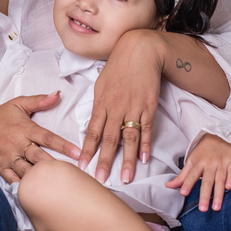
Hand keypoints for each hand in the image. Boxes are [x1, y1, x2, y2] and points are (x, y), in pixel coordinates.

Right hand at [0, 92, 79, 183]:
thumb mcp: (17, 104)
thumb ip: (39, 100)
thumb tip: (58, 94)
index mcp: (24, 128)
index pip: (48, 137)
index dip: (64, 146)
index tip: (78, 153)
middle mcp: (17, 144)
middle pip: (40, 158)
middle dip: (55, 166)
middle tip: (72, 174)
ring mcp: (8, 158)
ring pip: (28, 172)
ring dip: (42, 179)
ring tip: (59, 187)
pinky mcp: (1, 169)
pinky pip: (15, 181)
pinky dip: (25, 187)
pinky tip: (37, 195)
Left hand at [81, 29, 162, 183]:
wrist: (140, 50)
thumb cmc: (118, 67)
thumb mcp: (101, 85)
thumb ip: (98, 106)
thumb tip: (93, 124)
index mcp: (101, 103)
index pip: (92, 132)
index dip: (87, 150)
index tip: (81, 166)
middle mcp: (116, 108)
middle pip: (109, 139)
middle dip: (104, 161)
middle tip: (101, 179)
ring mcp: (133, 108)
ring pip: (129, 138)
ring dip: (128, 159)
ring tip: (126, 177)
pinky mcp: (149, 107)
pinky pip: (147, 129)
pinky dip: (146, 144)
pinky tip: (144, 159)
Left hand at [165, 134, 230, 211]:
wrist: (221, 135)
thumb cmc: (204, 151)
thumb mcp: (192, 160)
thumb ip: (182, 176)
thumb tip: (167, 186)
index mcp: (198, 163)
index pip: (192, 175)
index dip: (187, 183)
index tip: (183, 193)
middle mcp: (210, 163)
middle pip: (207, 181)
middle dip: (205, 195)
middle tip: (202, 209)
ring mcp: (222, 163)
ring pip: (220, 179)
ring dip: (219, 194)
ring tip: (216, 207)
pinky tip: (230, 188)